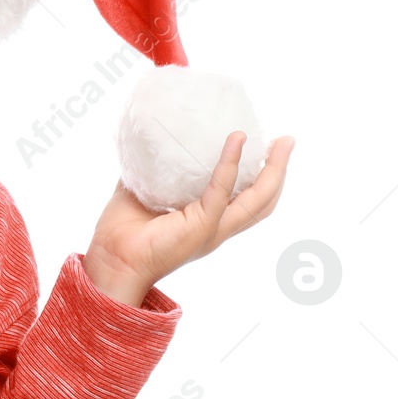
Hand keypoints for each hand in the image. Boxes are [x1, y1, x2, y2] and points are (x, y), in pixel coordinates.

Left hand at [83, 132, 296, 303]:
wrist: (112, 258)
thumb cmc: (123, 230)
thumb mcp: (143, 191)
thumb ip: (152, 170)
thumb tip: (150, 141)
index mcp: (206, 220)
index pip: (246, 199)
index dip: (261, 175)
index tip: (268, 146)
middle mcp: (216, 226)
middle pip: (263, 200)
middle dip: (278, 170)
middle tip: (286, 141)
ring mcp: (212, 228)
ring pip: (257, 200)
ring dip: (272, 169)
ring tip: (281, 143)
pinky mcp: (201, 225)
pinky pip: (221, 190)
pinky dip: (230, 164)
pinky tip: (236, 140)